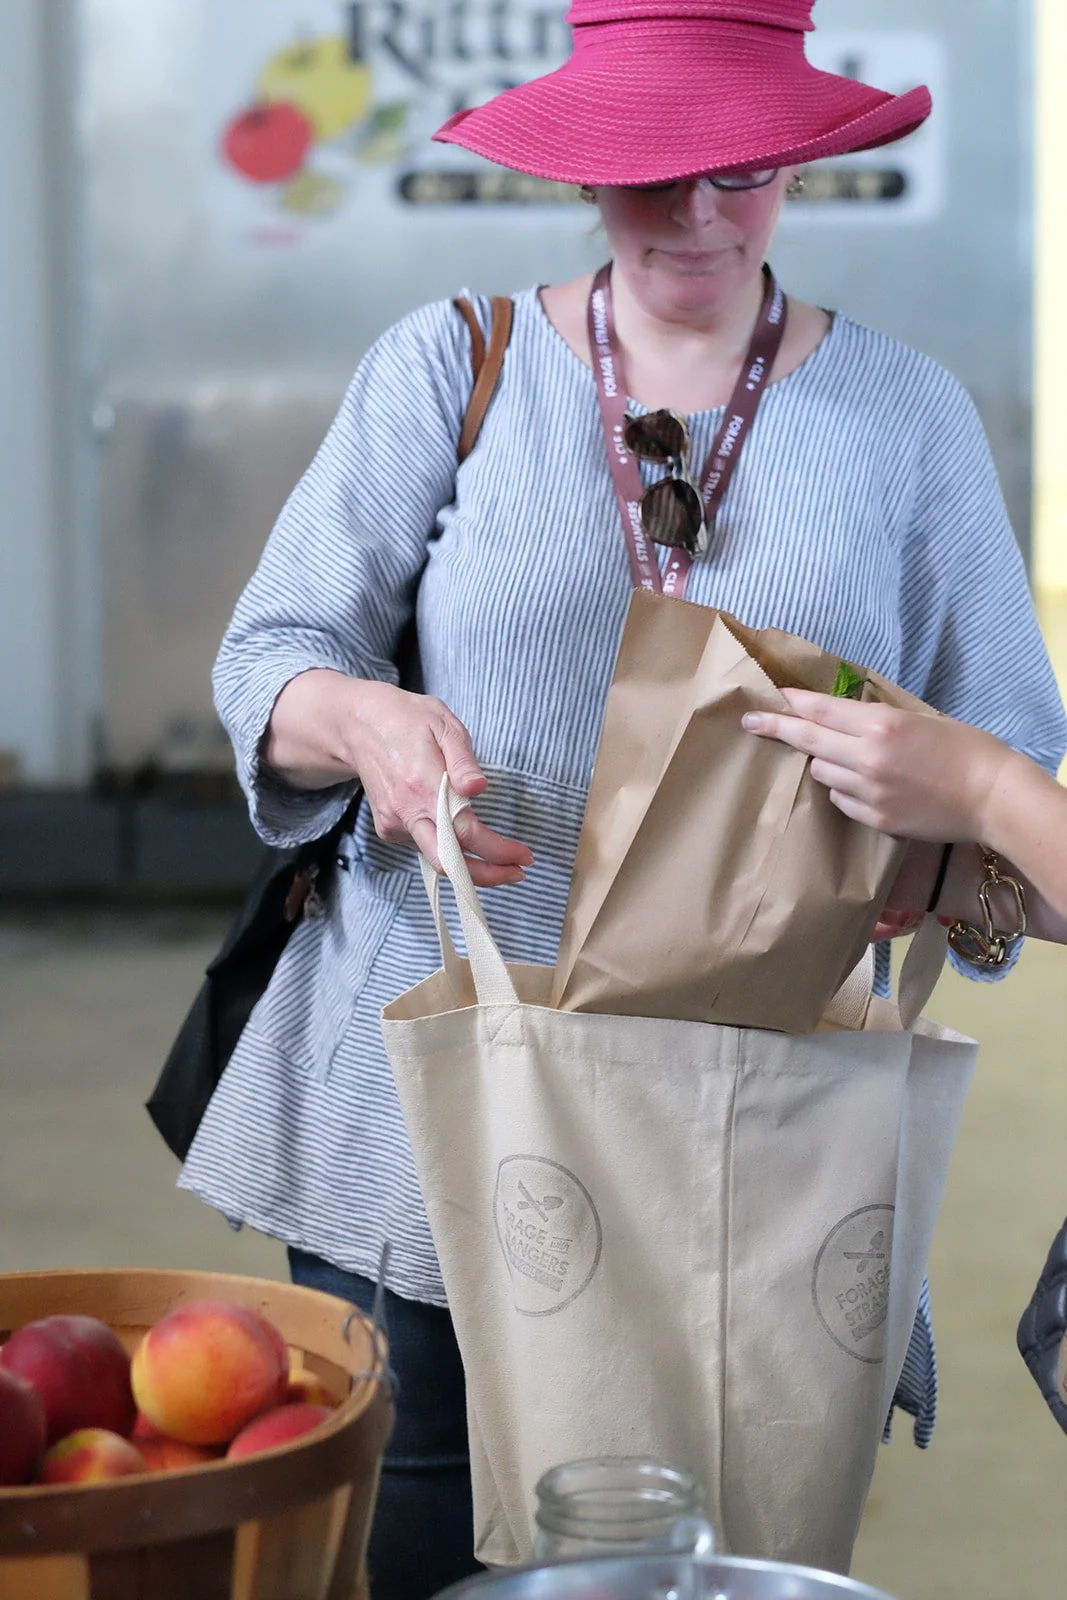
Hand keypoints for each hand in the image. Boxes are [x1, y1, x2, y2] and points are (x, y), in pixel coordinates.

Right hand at [265, 671, 533, 887]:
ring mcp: (393, 823)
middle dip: (485, 876)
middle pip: (448, 862)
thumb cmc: (407, 720)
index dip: (498, 851)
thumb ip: (464, 761)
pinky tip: (458, 832)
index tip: (524, 857)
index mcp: (423, 785)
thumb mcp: (444, 725)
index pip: (465, 833)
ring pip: (437, 857)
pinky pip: (424, 845)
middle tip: (516, 873)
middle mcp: (405, 811)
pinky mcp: (388, 828)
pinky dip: (446, 846)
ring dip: (469, 862)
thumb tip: (478, 788)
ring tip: (496, 852)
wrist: (358, 725)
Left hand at [742, 690, 1011, 842]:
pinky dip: (844, 790)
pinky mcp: (875, 818)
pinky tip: (865, 786)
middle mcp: (868, 757)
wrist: (991, 797)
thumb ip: (876, 719)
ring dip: (824, 762)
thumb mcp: (919, 719)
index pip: (821, 710)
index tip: (772, 699)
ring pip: (822, 773)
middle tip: (751, 723)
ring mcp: (869, 791)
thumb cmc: (965, 748)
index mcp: (881, 725)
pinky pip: (841, 800)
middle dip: (777, 728)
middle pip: (808, 741)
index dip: (793, 703)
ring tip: (847, 759)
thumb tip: (840, 717)